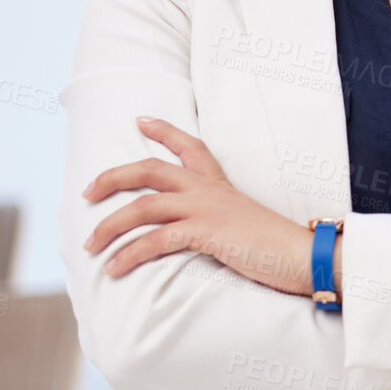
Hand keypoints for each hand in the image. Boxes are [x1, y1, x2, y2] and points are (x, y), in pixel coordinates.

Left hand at [82, 117, 319, 297]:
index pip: (191, 148)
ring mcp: (208, 209)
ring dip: (110, 226)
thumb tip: (202, 233)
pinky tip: (114, 269)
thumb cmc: (279, 247)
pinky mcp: (207, 232)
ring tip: (90, 245)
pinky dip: (129, 254)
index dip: (164, 131)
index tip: (141, 120)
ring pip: (144, 206)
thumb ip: (222, 220)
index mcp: (221, 186)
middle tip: (86, 190)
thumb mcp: (245, 224)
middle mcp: (210, 191)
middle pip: (151, 169)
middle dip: (113, 177)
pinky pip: (156, 240)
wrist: (304, 256)